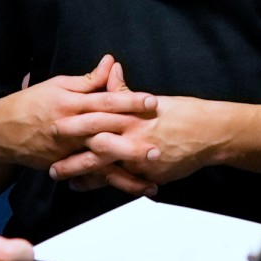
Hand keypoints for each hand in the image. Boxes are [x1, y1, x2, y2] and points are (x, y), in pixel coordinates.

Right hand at [0, 55, 157, 194]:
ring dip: (125, 171)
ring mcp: (65, 151)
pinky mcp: (62, 166)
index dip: (128, 101)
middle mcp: (69, 129)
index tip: (152, 102)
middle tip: (159, 145)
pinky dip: (109, 184)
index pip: (104, 101)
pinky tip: (129, 190)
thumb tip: (111, 63)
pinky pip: (88, 176)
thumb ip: (87, 80)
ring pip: (100, 161)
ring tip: (150, 179)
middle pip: (105, 133)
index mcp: (69, 104)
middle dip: (132, 140)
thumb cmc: (29, 104)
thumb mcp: (56, 85)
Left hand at [54, 70, 260, 195]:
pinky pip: (125, 182)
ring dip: (84, 176)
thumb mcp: (150, 99)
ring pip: (106, 167)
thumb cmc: (182, 112)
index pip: (96, 118)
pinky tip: (94, 190)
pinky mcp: (151, 172)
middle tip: (50, 164)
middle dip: (71, 156)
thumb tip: (110, 69)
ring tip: (65, 181)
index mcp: (131, 114)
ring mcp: (141, 156)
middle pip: (94, 146)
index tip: (53, 127)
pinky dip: (108, 186)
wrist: (210, 131)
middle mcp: (133, 134)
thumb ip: (125, 90)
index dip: (73, 124)